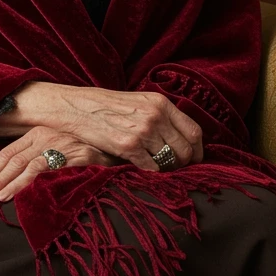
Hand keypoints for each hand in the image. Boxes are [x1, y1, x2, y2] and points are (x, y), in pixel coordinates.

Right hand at [0, 82, 203, 171]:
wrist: (77, 107)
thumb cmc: (107, 106)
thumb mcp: (138, 102)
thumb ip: (160, 115)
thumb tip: (180, 139)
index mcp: (160, 102)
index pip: (194, 131)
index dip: (197, 150)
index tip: (194, 159)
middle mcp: (155, 115)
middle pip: (185, 149)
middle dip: (182, 163)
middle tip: (174, 168)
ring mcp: (143, 131)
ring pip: (169, 161)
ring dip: (165, 169)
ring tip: (155, 167)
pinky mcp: (129, 146)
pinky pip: (151, 168)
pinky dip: (149, 172)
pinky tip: (141, 168)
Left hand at [0, 126, 117, 202]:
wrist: (112, 150)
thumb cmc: (79, 153)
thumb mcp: (48, 149)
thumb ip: (21, 155)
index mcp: (38, 133)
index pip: (8, 152)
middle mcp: (45, 136)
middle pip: (12, 158)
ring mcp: (58, 145)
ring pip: (23, 164)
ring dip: (6, 183)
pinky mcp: (70, 156)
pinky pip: (42, 170)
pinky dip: (24, 183)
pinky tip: (12, 194)